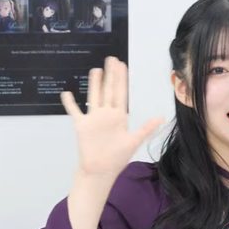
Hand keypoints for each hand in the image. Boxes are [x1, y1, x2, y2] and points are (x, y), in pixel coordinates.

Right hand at [61, 57, 163, 179]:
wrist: (101, 170)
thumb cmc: (118, 157)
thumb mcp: (134, 141)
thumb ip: (146, 128)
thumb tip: (161, 118)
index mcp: (119, 116)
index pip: (121, 93)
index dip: (121, 79)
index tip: (122, 65)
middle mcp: (106, 114)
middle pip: (108, 90)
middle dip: (110, 75)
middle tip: (111, 59)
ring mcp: (93, 118)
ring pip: (94, 96)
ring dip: (94, 84)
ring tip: (95, 70)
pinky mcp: (81, 125)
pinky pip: (74, 111)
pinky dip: (70, 103)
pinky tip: (67, 92)